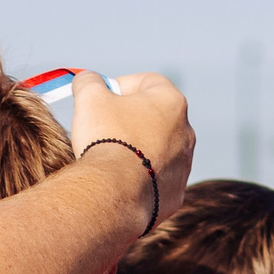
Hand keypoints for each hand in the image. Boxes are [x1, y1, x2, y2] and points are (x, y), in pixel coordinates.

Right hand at [64, 71, 195, 218]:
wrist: (115, 193)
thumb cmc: (106, 139)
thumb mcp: (89, 98)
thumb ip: (89, 81)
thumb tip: (87, 79)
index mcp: (172, 102)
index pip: (147, 82)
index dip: (121, 85)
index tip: (102, 97)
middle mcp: (185, 132)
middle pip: (154, 117)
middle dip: (130, 119)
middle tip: (104, 128)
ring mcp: (184, 165)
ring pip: (157, 150)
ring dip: (137, 150)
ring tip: (111, 159)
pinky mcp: (175, 193)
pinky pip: (155, 180)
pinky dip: (139, 178)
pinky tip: (119, 182)